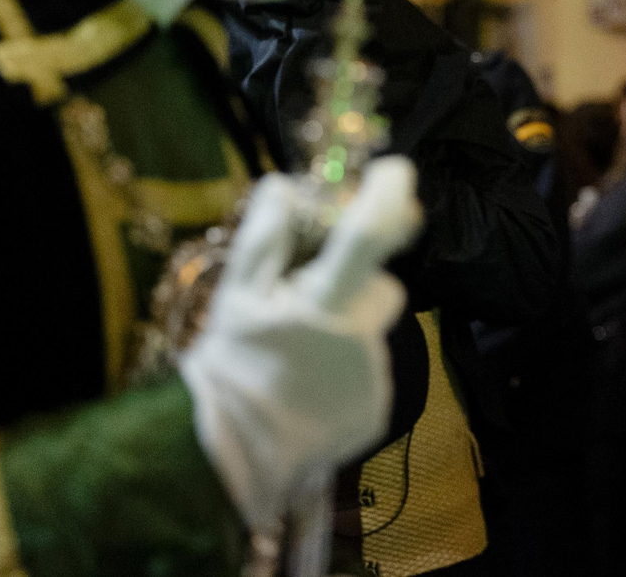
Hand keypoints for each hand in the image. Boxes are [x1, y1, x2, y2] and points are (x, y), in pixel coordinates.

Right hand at [180, 158, 422, 529]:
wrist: (232, 454)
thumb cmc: (231, 365)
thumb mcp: (236, 295)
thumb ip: (265, 238)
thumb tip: (284, 184)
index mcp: (323, 305)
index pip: (368, 236)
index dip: (388, 196)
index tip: (394, 172)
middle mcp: (361, 339)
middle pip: (382, 288)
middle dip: (356, 285)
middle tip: (311, 299)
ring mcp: (374, 379)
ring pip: (375, 330)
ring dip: (350, 329)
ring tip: (305, 352)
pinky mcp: (379, 410)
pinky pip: (372, 370)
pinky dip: (349, 368)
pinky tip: (314, 383)